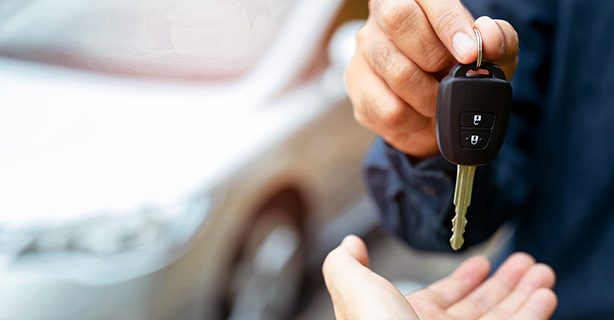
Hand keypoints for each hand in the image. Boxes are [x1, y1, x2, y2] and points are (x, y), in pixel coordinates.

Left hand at [322, 235, 556, 319]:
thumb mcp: (354, 291)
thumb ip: (347, 266)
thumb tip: (350, 243)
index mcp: (407, 319)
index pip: (442, 297)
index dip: (463, 279)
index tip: (482, 262)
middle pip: (479, 308)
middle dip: (503, 283)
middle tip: (525, 262)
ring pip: (503, 318)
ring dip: (524, 294)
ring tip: (542, 271)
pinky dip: (533, 314)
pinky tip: (545, 295)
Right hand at [346, 0, 518, 158]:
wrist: (434, 117)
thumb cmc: (459, 73)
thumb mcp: (492, 56)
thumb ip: (499, 39)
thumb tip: (488, 36)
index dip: (450, 24)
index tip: (470, 53)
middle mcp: (381, 18)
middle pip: (398, 19)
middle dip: (434, 55)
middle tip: (449, 76)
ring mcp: (364, 52)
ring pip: (397, 72)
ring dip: (429, 96)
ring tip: (436, 99)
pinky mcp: (357, 87)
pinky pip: (389, 110)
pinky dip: (414, 120)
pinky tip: (417, 114)